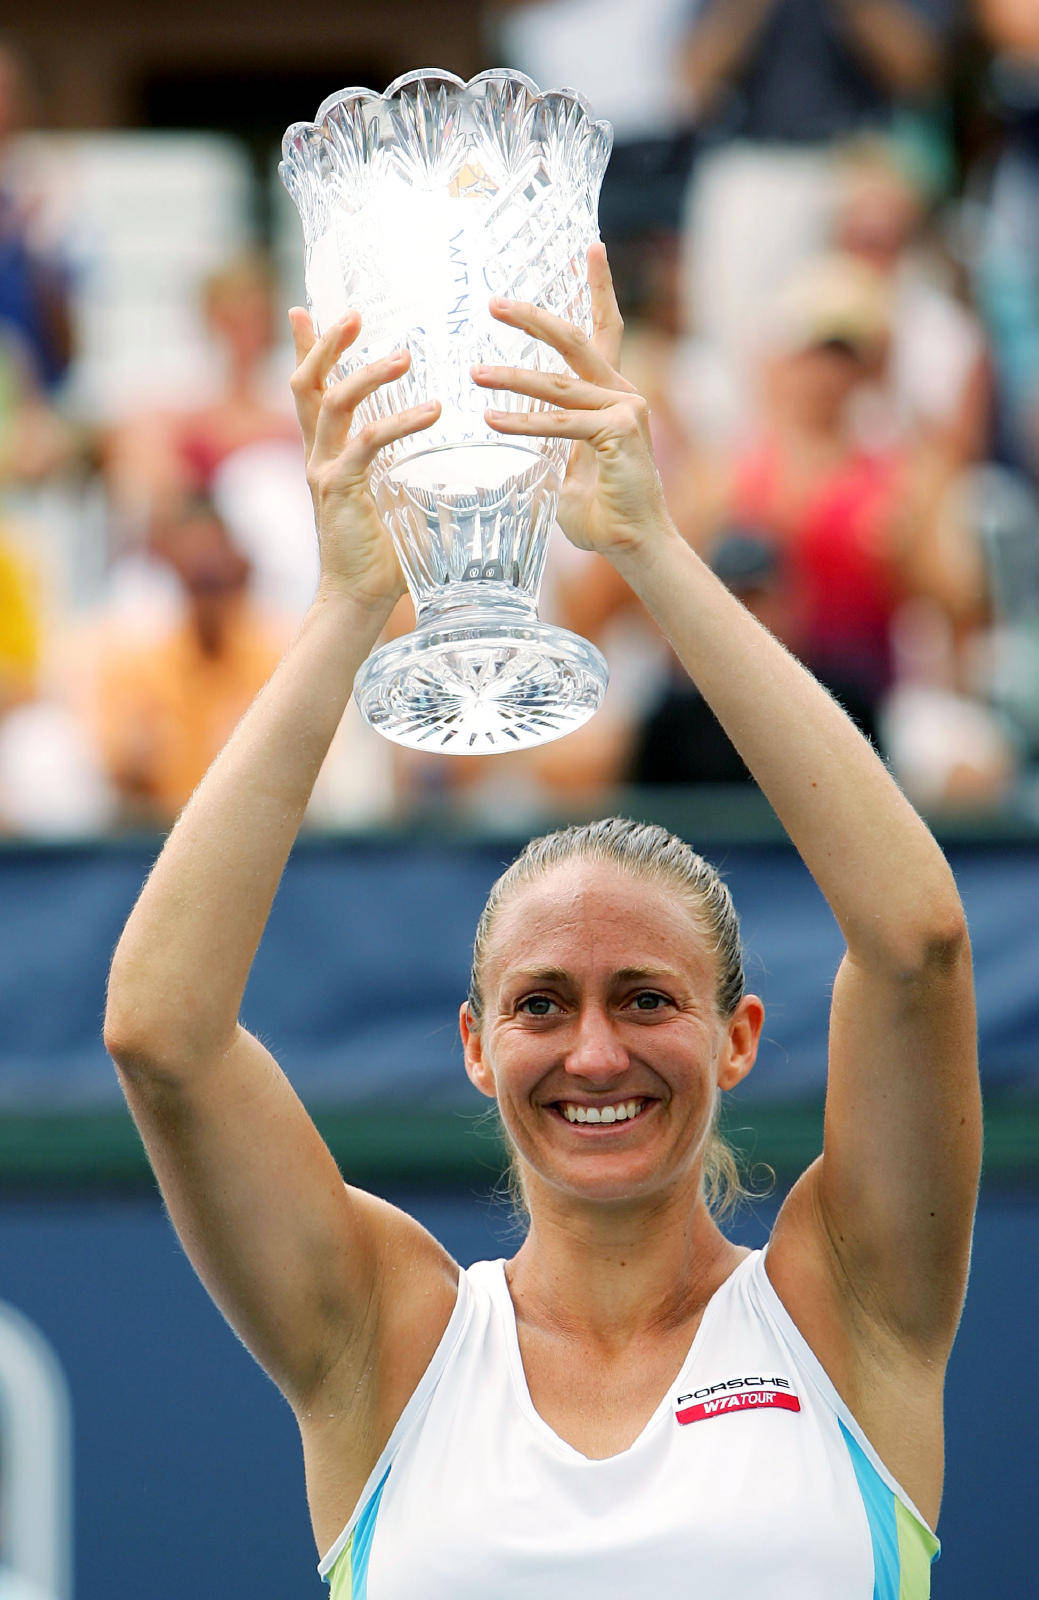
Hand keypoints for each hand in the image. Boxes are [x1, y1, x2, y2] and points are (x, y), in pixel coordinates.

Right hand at [289, 309, 440, 611]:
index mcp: (326, 453)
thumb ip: (413, 467)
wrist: (361, 598)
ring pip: (332, 405)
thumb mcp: (400, 496)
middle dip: (324, 344)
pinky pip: (365, 445)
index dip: (304, 349)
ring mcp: (323, 472)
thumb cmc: (386, 553)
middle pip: (306, 385)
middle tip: (353, 312)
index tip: (303, 308)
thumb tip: (458, 448)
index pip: (309, 390)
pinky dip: (398, 424)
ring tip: (404, 355)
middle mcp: (317, 456)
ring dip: (366, 374)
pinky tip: (433, 412)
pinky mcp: (338, 491)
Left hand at [471, 244, 672, 560]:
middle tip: (493, 304)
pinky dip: (524, 422)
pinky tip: (492, 419)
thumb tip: (515, 431)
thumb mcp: (568, 464)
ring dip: (511, 378)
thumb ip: (552, 439)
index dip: (599, 287)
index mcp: (613, 394)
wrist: (632, 543)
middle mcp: (624, 393)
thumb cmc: (599, 511)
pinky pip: (561, 423)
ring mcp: (626, 409)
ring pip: (558, 385)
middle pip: (576, 341)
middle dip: (534, 319)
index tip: (590, 247)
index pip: (606, 330)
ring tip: (474, 375)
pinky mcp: (620, 432)